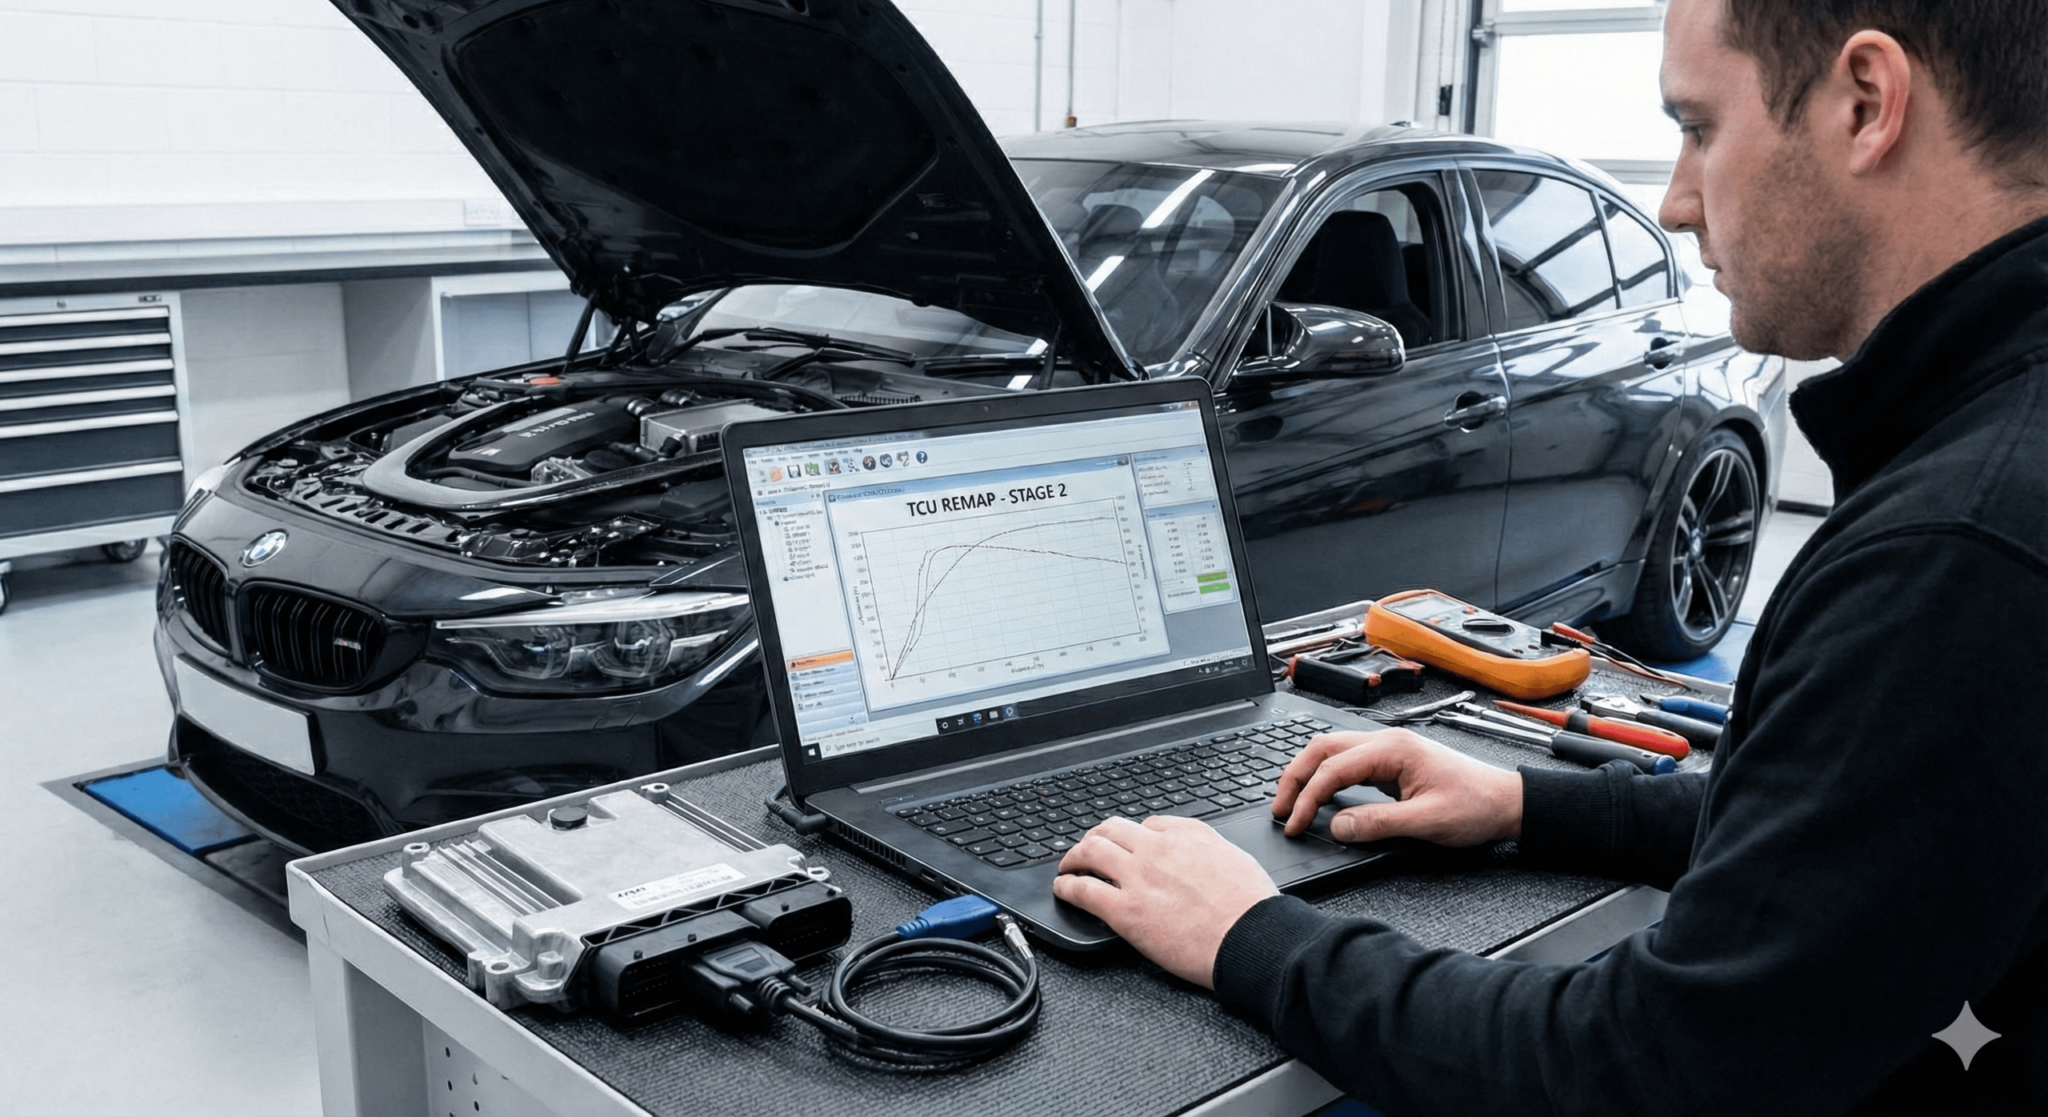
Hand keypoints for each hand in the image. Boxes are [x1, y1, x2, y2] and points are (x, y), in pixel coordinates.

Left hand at [1053, 815, 1278, 988]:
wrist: (1252, 937)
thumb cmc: (1251, 906)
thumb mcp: (1235, 856)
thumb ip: (1208, 846)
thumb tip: (1194, 845)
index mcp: (1186, 836)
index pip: (1146, 824)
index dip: (1132, 836)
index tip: (1127, 846)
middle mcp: (1157, 851)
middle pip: (1110, 830)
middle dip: (1093, 837)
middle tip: (1086, 848)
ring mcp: (1138, 879)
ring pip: (1090, 852)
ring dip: (1073, 857)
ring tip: (1068, 866)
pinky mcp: (1125, 911)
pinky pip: (1083, 890)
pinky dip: (1067, 886)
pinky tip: (1063, 889)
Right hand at [1272, 728, 1523, 846]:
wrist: (1506, 802)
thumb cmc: (1476, 806)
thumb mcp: (1426, 822)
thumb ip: (1377, 824)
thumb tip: (1336, 826)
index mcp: (1393, 749)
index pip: (1333, 768)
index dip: (1307, 797)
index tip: (1293, 822)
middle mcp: (1387, 742)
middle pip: (1322, 749)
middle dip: (1295, 778)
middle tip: (1279, 808)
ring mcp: (1389, 750)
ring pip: (1332, 753)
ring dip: (1308, 775)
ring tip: (1290, 802)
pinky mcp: (1392, 763)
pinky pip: (1348, 763)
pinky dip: (1326, 778)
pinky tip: (1319, 795)